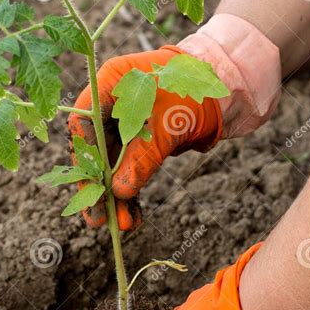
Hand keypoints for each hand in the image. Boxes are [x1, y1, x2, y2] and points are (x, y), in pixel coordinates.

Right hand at [67, 46, 221, 230]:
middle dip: (99, 186)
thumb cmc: (195, 91)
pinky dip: (132, 190)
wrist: (227, 88)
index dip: (85, 157)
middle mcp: (112, 104)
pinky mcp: (142, 141)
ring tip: (121, 225)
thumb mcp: (167, 125)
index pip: (83, 123)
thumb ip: (142, 157)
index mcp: (109, 84)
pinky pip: (130, 168)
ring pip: (112, 164)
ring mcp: (126, 124)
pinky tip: (134, 216)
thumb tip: (118, 192)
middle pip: (95, 149)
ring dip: (116, 195)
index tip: (92, 186)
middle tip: (97, 218)